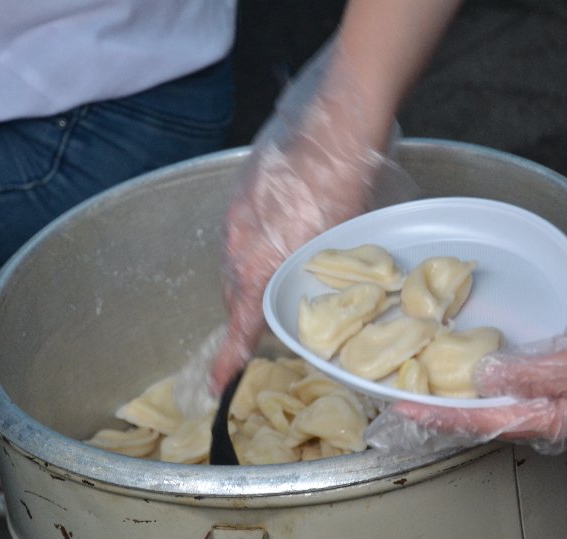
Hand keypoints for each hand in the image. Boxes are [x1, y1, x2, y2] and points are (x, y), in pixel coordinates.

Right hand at [209, 39, 390, 392]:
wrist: (334, 124)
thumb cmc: (348, 187)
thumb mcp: (344, 245)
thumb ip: (321, 275)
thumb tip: (321, 290)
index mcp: (262, 267)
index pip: (242, 326)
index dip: (231, 359)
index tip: (218, 386)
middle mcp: (240, 247)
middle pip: (234, 295)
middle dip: (246, 315)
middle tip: (265, 325)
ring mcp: (236, 218)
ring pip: (235, 264)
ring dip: (250, 278)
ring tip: (272, 280)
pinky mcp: (240, 194)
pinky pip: (238, 235)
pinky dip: (252, 247)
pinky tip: (275, 237)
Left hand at [366, 254, 566, 457]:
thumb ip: (536, 373)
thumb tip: (486, 378)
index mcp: (555, 414)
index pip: (484, 420)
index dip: (441, 415)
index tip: (402, 408)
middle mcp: (550, 407)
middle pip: (483, 416)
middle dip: (442, 410)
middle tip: (400, 399)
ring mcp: (554, 390)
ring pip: (493, 398)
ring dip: (456, 392)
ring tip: (419, 383)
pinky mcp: (558, 369)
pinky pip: (508, 378)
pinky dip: (480, 373)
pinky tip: (465, 362)